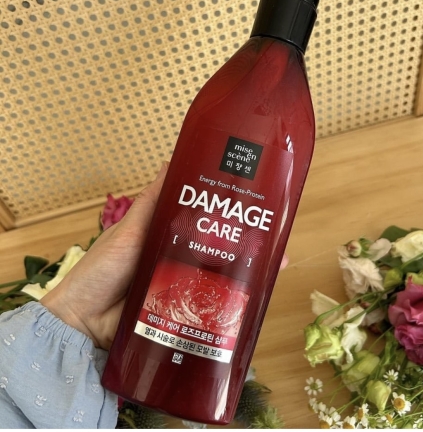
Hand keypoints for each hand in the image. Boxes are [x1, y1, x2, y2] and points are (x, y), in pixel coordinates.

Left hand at [41, 163, 288, 349]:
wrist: (82, 323)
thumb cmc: (102, 270)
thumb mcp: (129, 231)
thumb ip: (151, 203)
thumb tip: (170, 162)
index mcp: (169, 236)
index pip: (205, 221)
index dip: (228, 214)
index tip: (254, 204)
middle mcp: (180, 259)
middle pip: (219, 250)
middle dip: (248, 244)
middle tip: (276, 238)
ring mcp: (184, 288)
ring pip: (221, 278)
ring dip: (248, 272)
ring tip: (276, 265)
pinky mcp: (183, 314)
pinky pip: (211, 306)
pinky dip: (232, 303)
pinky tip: (255, 300)